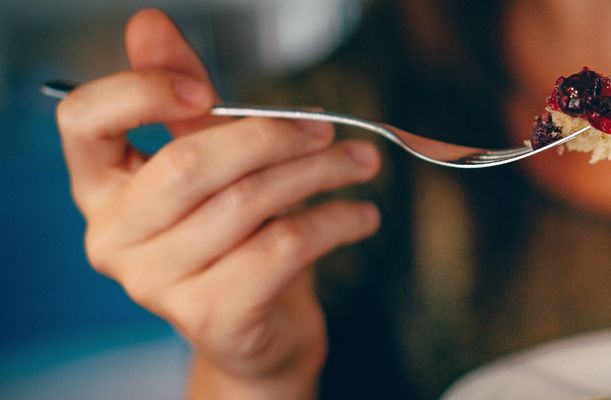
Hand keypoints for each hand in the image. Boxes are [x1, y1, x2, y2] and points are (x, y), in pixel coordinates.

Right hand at [54, 9, 380, 398]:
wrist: (262, 327)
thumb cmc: (235, 235)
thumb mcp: (211, 160)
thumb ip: (184, 99)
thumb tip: (148, 23)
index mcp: (101, 185)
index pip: (83, 120)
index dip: (140, 91)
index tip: (203, 88)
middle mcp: (114, 236)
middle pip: (188, 163)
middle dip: (271, 136)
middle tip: (328, 127)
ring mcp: (156, 283)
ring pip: (246, 204)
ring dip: (318, 174)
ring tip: (361, 163)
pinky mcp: (211, 316)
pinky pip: (281, 249)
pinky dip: (333, 222)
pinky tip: (361, 215)